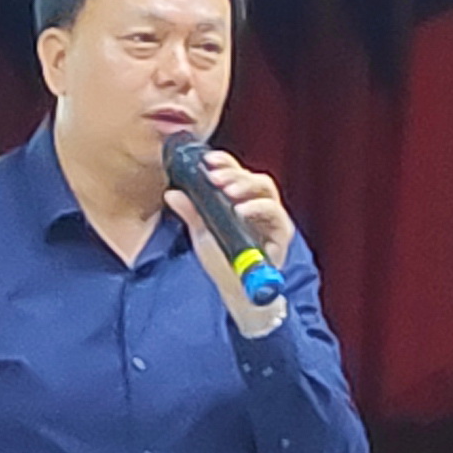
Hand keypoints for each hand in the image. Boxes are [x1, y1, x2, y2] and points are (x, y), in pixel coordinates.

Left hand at [166, 151, 295, 335]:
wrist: (237, 291)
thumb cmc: (223, 261)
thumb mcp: (202, 234)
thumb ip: (191, 212)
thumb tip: (172, 193)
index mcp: (241, 199)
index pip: (236, 172)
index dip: (224, 162)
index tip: (207, 161)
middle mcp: (259, 204)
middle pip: (252, 177)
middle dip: (233, 173)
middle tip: (214, 176)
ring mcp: (272, 218)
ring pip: (266, 189)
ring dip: (246, 185)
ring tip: (227, 190)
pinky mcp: (281, 233)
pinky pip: (275, 214)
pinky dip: (259, 208)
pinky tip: (241, 210)